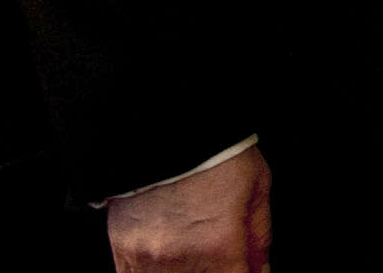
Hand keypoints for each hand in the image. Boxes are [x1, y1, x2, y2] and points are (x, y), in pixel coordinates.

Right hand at [105, 144, 268, 271]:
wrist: (164, 126)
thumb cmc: (215, 152)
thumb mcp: (257, 188)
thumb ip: (259, 238)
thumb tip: (260, 269)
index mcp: (220, 246)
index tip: (244, 266)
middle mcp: (181, 260)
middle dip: (216, 269)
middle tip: (218, 251)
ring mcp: (146, 259)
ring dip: (187, 270)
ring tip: (194, 245)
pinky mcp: (122, 251)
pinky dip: (155, 271)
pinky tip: (170, 254)